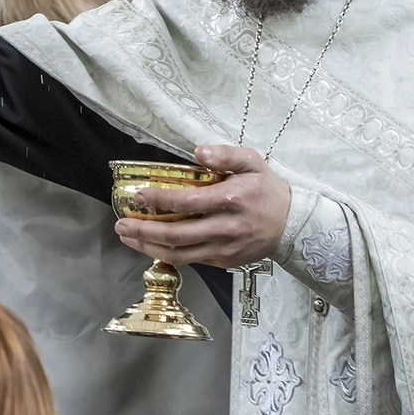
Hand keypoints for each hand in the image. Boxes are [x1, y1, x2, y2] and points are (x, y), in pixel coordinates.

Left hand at [114, 145, 290, 268]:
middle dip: (144, 231)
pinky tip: (151, 245)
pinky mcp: (224, 261)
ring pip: (179, 253)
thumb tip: (198, 152)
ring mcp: (224, 248)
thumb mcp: (252, 162)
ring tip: (127, 237)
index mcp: (231, 200)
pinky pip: (190, 260)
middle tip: (121, 224)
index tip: (139, 196)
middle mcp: (225, 228)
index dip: (160, 200)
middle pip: (177, 235)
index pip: (188, 202)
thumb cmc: (267, 190)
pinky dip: (167, 254)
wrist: (292, 225)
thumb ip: (225, 155)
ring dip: (149, 247)